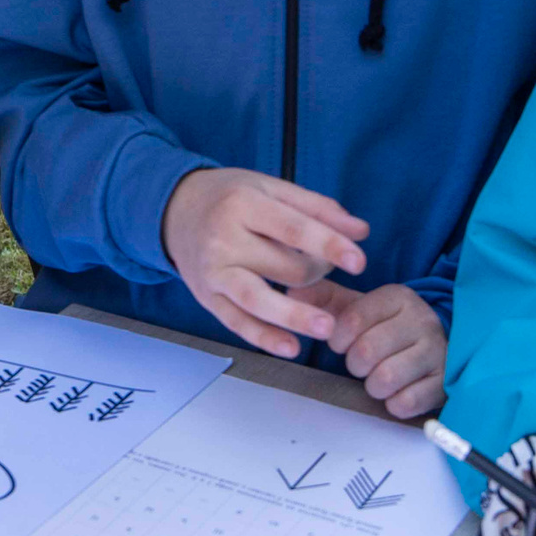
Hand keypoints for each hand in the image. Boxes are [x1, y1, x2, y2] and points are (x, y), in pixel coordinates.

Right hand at [161, 168, 367, 357]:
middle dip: (317, 272)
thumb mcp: (270, 188)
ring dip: (294, 317)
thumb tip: (361, 232)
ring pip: (258, 299)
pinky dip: (263, 337)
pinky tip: (290, 347)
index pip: (294, 229)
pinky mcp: (207, 297)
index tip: (360, 262)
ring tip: (326, 328)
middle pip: (283, 267)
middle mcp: (223, 238)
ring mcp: (213, 271)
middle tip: (327, 268)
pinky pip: (236, 322)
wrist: (175, 211)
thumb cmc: (229, 197)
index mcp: (243, 204)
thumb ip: (317, 208)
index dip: (330, 246)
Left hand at [289, 279, 445, 418]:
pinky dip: (393, 403)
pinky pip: (408, 402)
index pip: (354, 318)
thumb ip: (324, 298)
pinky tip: (395, 393)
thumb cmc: (387, 326)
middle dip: (354, 364)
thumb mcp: (359, 306)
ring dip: (372, 385)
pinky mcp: (445, 381)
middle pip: (367, 350)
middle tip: (359, 364)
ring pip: (387, 378)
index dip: (338, 338)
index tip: (339, 343)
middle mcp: (421, 320)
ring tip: (376, 378)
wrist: (438, 345)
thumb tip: (291, 293)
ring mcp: (437, 351)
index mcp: (398, 297)